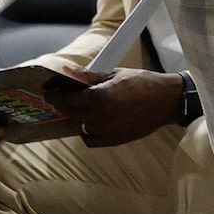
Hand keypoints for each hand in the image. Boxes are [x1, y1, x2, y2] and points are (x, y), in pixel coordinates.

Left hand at [44, 67, 189, 148]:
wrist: (166, 101)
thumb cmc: (141, 82)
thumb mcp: (114, 74)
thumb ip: (89, 76)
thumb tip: (69, 72)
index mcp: (98, 97)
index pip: (67, 99)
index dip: (54, 97)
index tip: (47, 94)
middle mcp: (98, 116)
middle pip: (71, 113)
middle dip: (64, 106)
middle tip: (60, 100)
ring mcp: (105, 130)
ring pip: (80, 126)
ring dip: (77, 117)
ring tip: (82, 108)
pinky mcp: (113, 140)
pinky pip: (91, 138)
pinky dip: (87, 131)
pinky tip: (91, 123)